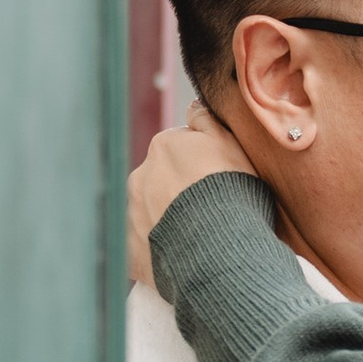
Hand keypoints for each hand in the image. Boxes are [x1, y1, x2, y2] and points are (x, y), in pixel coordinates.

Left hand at [127, 101, 256, 289]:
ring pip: (149, 211)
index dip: (200, 163)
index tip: (216, 179)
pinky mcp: (130, 251)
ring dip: (167, 218)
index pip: (178, 148)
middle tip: (208, 208)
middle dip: (178, 190)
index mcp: (163, 147)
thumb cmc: (232, 192)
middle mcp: (140, 176)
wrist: (220, 249)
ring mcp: (131, 215)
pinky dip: (157, 249)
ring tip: (196, 235)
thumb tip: (192, 106)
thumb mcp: (230, 144)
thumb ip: (207, 120)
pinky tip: (181, 255)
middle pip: (160, 178)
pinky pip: (143, 246)